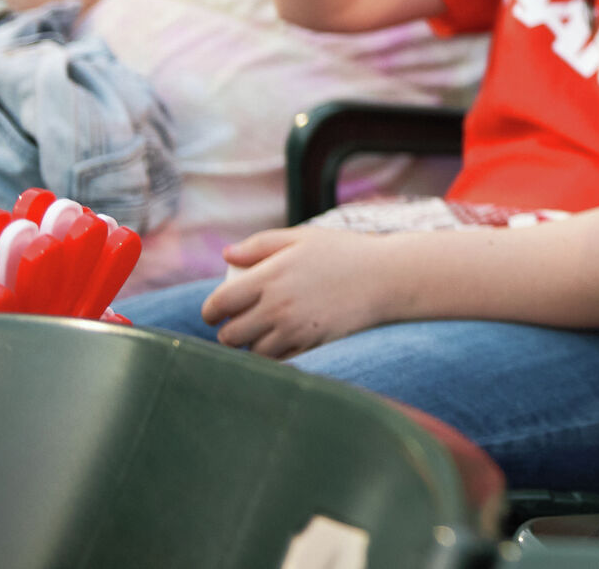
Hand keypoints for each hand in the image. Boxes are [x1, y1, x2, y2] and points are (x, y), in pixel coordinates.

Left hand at [200, 228, 392, 358]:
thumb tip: (227, 255)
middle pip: (230, 335)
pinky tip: (282, 340)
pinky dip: (274, 354)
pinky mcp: (311, 344)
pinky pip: (278, 360)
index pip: (219, 303)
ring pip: (252, 351)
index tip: (215, 313)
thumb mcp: (302, 237)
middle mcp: (277, 306)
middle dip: (228, 331)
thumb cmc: (344, 252)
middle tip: (237, 324)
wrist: (388, 277)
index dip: (210, 311)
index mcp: (269, 276)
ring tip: (260, 333)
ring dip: (251, 345)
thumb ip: (260, 244)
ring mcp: (294, 328)